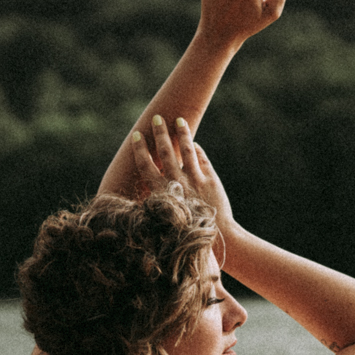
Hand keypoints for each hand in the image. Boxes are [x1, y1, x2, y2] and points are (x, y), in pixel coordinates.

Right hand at [131, 116, 235, 233]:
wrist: (217, 237)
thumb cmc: (188, 229)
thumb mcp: (168, 213)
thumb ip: (161, 195)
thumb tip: (152, 178)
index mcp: (163, 192)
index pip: (146, 166)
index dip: (140, 149)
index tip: (137, 135)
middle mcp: (177, 183)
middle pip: (165, 152)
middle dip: (159, 133)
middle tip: (156, 117)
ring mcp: (195, 180)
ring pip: (186, 149)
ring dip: (181, 132)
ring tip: (178, 119)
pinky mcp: (210, 180)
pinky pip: (201, 158)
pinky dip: (196, 149)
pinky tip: (193, 143)